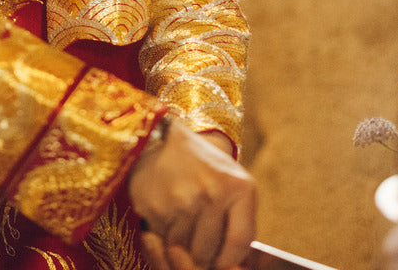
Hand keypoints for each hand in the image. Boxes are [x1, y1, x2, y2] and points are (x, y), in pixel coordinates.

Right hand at [127, 120, 255, 269]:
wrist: (160, 140)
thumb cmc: (201, 167)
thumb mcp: (231, 183)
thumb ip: (237, 221)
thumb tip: (227, 267)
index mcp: (240, 188)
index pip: (239, 244)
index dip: (228, 260)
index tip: (220, 260)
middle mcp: (214, 193)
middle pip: (208, 253)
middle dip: (201, 253)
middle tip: (194, 237)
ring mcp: (184, 201)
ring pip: (183, 250)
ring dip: (179, 244)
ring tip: (179, 219)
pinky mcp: (157, 207)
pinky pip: (163, 240)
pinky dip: (162, 234)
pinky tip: (165, 212)